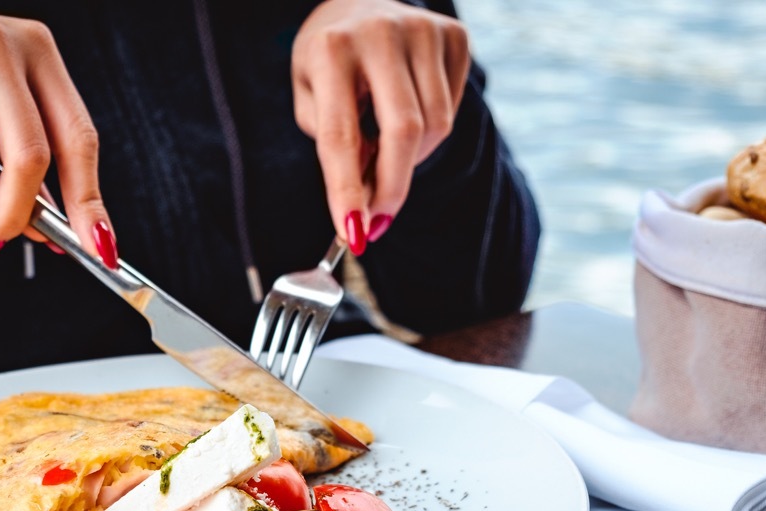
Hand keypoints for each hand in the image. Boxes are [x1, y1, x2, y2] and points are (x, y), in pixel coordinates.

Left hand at [292, 0, 469, 253]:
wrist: (361, 2)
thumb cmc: (329, 61)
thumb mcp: (311, 97)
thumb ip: (334, 143)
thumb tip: (367, 194)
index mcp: (332, 50)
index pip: (342, 134)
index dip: (347, 191)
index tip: (354, 233)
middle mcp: (381, 34)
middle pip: (403, 133)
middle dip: (392, 189)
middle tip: (379, 222)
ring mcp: (424, 31)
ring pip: (435, 127)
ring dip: (410, 160)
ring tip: (385, 153)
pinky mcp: (455, 37)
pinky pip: (453, 110)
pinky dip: (430, 133)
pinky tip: (406, 118)